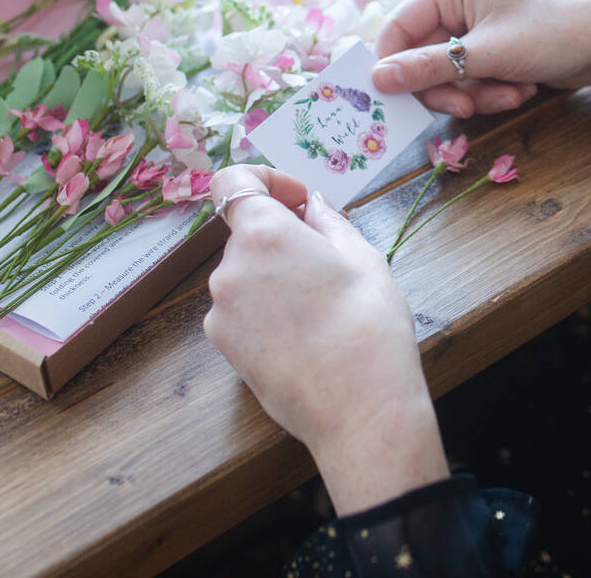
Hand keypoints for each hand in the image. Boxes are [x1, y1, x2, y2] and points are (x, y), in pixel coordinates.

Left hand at [204, 164, 448, 513]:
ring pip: (246, 273)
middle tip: (329, 257)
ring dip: (276, 273)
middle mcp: (229, 269)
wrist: (360, 410)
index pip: (233, 181)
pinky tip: (307, 331)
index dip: (266, 179)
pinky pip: (243, 309)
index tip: (299, 200)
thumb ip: (327, 220)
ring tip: (324, 302)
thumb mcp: (362, 256)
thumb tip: (309, 206)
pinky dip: (267, 307)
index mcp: (262, 234)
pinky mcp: (224, 349)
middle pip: (247, 232)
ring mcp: (221, 313)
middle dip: (282, 234)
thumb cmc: (369, 323)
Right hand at [372, 0, 590, 116]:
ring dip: (477, 93)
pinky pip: (474, 77)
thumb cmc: (550, 34)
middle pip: (422, 56)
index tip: (392, 98)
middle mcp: (460, 3)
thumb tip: (376, 79)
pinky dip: (493, 90)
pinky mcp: (495, 49)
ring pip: (450, 73)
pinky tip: (522, 89)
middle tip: (465, 108)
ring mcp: (478, 27)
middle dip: (447, 86)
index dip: (392, 63)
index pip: (398, 26)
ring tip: (511, 94)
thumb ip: (428, 67)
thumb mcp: (486, 54)